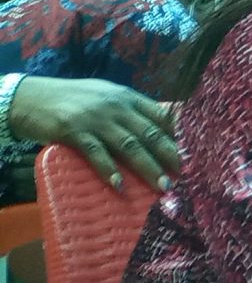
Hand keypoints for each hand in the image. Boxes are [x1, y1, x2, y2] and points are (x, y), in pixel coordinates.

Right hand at [10, 76, 181, 191]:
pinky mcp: (74, 131)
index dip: (177, 137)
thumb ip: (131, 110)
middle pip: (150, 134)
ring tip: (162, 186)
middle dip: (169, 156)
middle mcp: (115, 106)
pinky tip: (120, 186)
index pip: (160, 116)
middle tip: (183, 176)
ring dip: (148, 168)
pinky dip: (110, 170)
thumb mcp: (106, 96)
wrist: (30, 97)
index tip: (191, 155)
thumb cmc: (73, 99)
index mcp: (126, 97)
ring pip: (129, 146)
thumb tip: (162, 128)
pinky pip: (97, 153)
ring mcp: (95, 119)